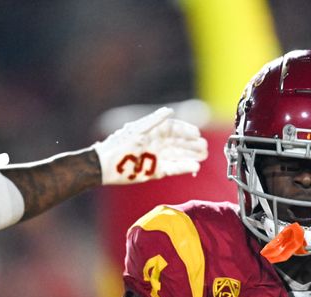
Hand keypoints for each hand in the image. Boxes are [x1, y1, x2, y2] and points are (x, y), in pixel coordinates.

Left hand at [93, 107, 207, 184]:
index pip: (174, 129)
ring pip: (178, 155)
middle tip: (205, 147)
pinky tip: (194, 167)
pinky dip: (183, 167)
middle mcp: (156, 143)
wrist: (105, 166)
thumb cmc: (119, 146)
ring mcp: (156, 157)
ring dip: (191, 155)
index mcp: (153, 131)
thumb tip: (169, 110)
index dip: (186, 131)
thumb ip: (154, 120)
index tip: (198, 133)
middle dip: (192, 144)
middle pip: (178, 143)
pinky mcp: (155, 171)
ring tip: (204, 156)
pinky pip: (173, 168)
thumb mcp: (137, 130)